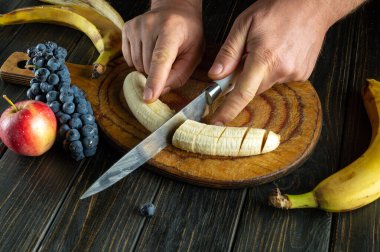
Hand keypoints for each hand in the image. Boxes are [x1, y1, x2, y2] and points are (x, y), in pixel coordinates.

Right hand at [122, 0, 203, 101]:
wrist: (174, 9)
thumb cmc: (187, 34)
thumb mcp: (194, 54)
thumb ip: (180, 75)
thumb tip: (161, 91)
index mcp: (171, 29)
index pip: (161, 58)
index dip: (156, 80)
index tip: (149, 97)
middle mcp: (150, 25)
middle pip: (148, 67)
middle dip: (159, 73)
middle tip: (170, 60)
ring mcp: (136, 26)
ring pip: (138, 66)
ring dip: (149, 68)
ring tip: (160, 53)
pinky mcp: (126, 29)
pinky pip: (129, 59)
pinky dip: (140, 61)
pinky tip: (149, 50)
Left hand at [208, 0, 334, 124]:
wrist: (313, 4)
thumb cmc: (278, 9)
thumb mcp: (244, 24)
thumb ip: (229, 52)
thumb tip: (216, 76)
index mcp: (264, 58)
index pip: (242, 93)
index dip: (228, 110)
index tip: (217, 121)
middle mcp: (281, 70)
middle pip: (252, 90)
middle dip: (244, 80)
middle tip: (245, 58)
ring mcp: (294, 74)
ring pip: (265, 85)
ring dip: (260, 73)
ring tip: (267, 49)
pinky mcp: (302, 74)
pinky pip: (279, 79)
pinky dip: (273, 71)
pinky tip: (278, 53)